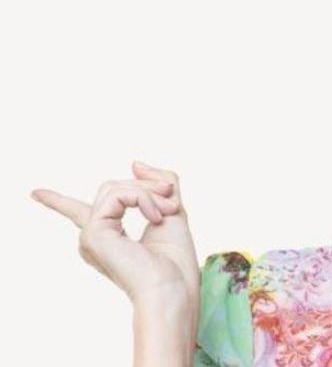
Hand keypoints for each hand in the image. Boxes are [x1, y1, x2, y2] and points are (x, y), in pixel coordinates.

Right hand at [31, 161, 200, 311]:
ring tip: (169, 210)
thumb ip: (159, 184)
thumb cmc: (176, 261)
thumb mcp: (172, 210)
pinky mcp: (93, 233)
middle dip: (147, 187)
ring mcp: (91, 235)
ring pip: (116, 187)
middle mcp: (94, 236)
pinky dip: (143, 198)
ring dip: (149, 192)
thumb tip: (134, 163)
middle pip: (114, 187)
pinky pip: (118, 195)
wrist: (173, 288)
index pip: (76, 213)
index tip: (36, 193)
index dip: (56, 201)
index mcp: (109, 236)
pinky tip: (155, 217)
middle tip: (173, 202)